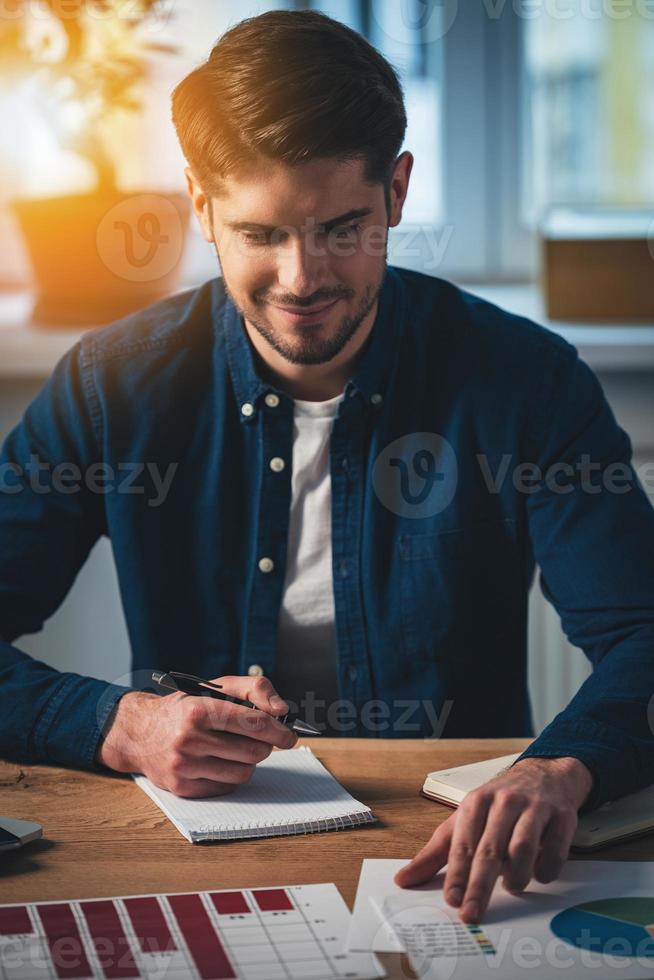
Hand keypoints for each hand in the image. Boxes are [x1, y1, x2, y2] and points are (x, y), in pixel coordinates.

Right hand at [96, 674, 297, 795]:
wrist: (139, 731)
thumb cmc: (184, 708)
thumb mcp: (215, 687)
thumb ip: (253, 689)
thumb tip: (282, 710)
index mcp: (199, 710)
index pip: (253, 723)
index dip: (278, 730)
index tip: (289, 735)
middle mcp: (189, 739)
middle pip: (253, 751)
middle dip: (264, 745)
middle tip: (261, 739)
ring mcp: (184, 766)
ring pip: (243, 773)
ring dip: (249, 761)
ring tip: (238, 749)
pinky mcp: (182, 787)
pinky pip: (227, 787)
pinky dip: (231, 776)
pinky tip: (221, 762)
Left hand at [394, 756, 593, 922]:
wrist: (544, 774)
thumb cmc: (499, 804)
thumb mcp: (464, 821)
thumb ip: (435, 853)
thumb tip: (403, 879)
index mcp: (476, 803)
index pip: (463, 844)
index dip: (457, 874)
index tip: (452, 900)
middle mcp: (504, 802)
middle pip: (490, 849)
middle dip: (479, 886)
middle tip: (471, 913)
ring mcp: (534, 807)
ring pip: (523, 848)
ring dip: (517, 875)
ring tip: (512, 886)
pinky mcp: (562, 815)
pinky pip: (556, 848)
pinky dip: (547, 868)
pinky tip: (540, 874)